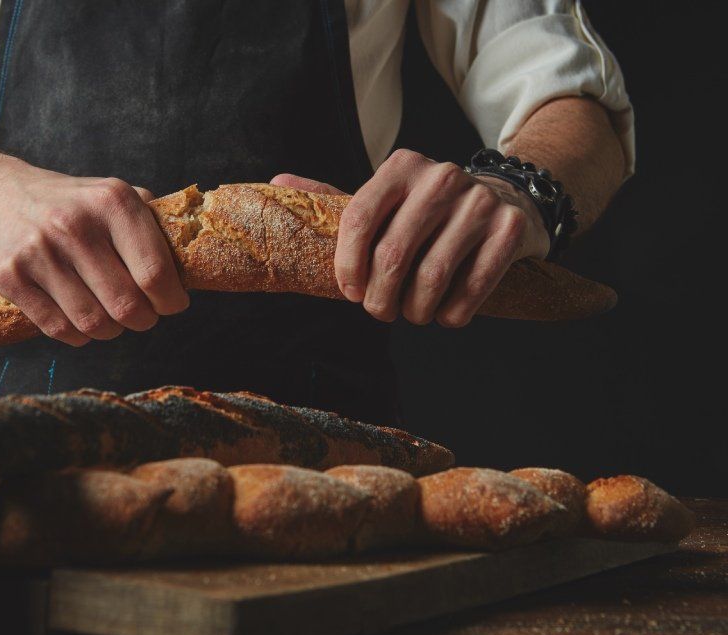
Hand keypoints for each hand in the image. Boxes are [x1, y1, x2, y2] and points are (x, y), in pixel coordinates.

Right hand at [0, 160, 188, 345]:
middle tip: (141, 316)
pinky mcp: (9, 276)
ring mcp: (38, 251)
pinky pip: (58, 328)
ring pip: (93, 323)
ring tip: (111, 319)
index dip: (171, 301)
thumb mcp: (111, 195)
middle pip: (127, 306)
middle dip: (142, 320)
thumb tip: (192, 261)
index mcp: (112, 201)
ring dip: (109, 331)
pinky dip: (76, 335)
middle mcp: (74, 224)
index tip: (171, 304)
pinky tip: (80, 321)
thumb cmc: (68, 203)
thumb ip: (151, 222)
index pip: (156, 273)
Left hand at [272, 149, 549, 327]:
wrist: (506, 199)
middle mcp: (441, 177)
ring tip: (413, 314)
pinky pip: (473, 286)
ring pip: (432, 276)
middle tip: (381, 312)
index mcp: (401, 167)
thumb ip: (335, 198)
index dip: (348, 265)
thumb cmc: (427, 211)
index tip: (350, 292)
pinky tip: (446, 315)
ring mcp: (479, 201)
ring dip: (416, 311)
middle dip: (381, 298)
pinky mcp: (509, 229)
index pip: (359, 218)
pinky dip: (453, 313)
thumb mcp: (385, 199)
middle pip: (393, 254)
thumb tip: (277, 181)